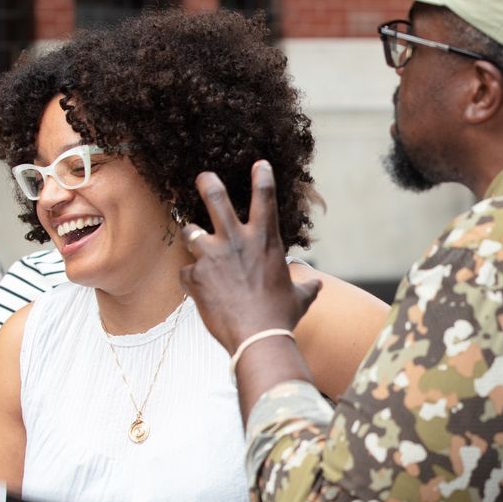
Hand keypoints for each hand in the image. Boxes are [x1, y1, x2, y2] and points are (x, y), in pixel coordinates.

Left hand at [179, 160, 321, 353]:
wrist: (257, 337)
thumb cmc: (281, 317)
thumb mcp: (300, 298)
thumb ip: (306, 286)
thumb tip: (316, 285)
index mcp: (265, 240)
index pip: (265, 197)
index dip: (262, 176)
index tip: (259, 164)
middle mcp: (237, 241)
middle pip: (215, 198)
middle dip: (207, 183)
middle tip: (203, 176)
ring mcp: (212, 256)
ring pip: (191, 231)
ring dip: (191, 233)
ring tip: (192, 235)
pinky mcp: (195, 276)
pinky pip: (186, 271)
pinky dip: (191, 279)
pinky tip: (197, 290)